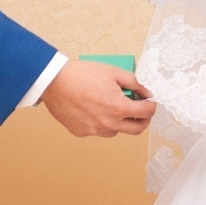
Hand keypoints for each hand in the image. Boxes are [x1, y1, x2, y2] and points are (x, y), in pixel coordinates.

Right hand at [38, 57, 155, 137]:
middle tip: (140, 111)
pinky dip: (100, 122)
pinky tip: (92, 109)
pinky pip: (97, 130)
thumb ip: (135, 83)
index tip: (149, 102)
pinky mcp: (81, 132)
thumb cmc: (81, 74)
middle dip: (143, 120)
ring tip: (111, 107)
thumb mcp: (113, 72)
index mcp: (119, 108)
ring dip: (119, 122)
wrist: (53, 80)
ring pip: (115, 131)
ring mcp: (94, 130)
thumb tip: (146, 92)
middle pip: (136, 129)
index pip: (147, 113)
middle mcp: (108, 123)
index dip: (152, 106)